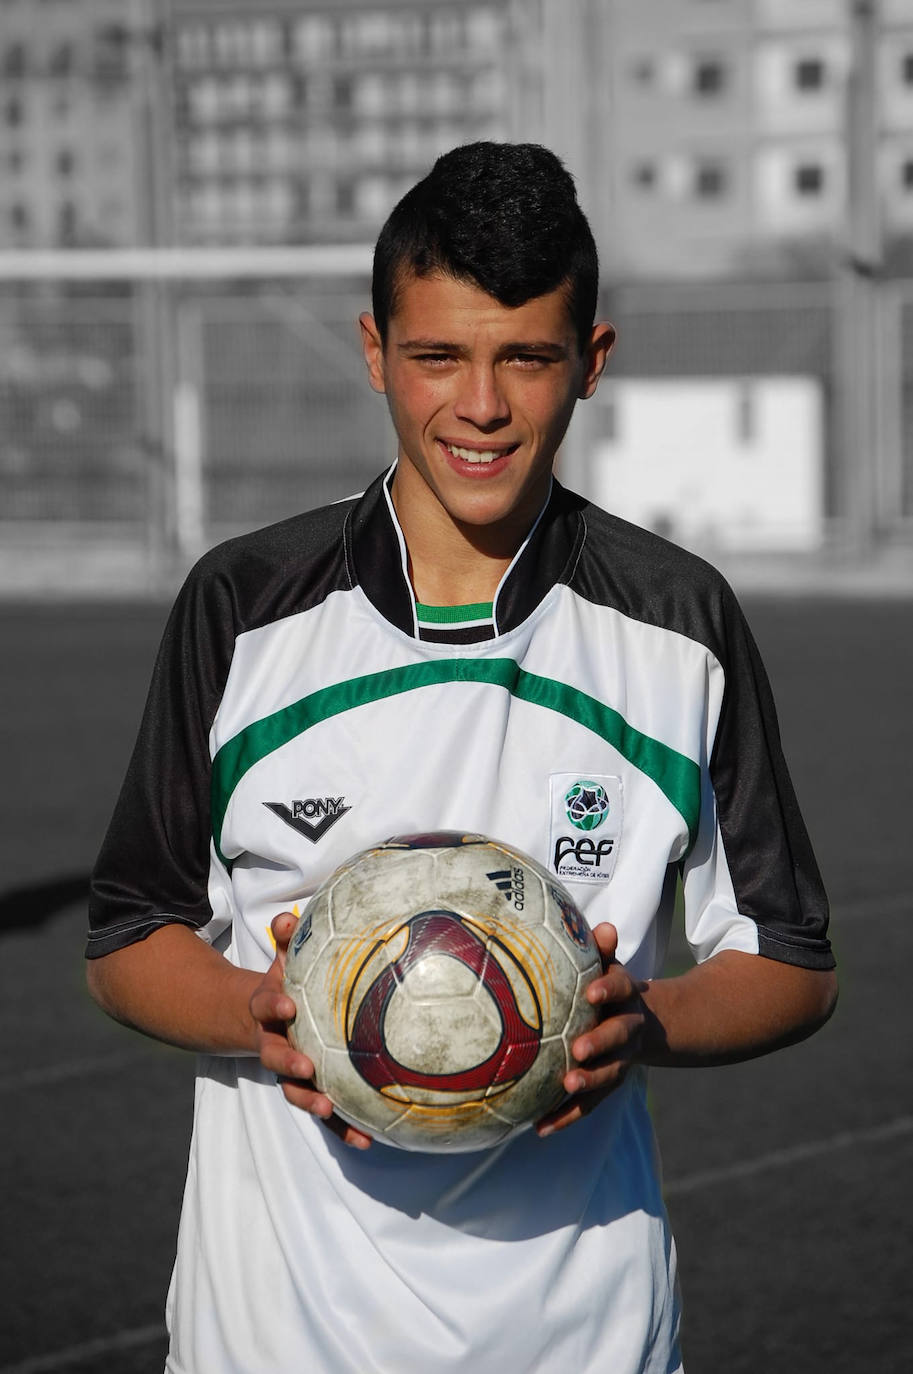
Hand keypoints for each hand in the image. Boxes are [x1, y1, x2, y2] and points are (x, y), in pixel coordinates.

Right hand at [250, 911, 372, 1149]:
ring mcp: (290, 1071)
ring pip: (295, 1090)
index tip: (287, 1005)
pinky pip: (324, 1112)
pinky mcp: (309, 1090)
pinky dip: (342, 1128)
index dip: (273, 1005)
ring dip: (310, 1101)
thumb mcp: (284, 958)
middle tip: (306, 1067)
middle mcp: (275, 1044)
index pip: (266, 1006)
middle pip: (275, 1057)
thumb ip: (287, 938)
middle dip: (288, 1063)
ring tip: (329, 1108)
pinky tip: (367, 1140)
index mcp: (269, 1010)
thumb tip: (287, 917)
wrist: (261, 1019)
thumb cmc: (286, 982)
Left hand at [536, 922, 646, 1136]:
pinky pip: (588, 1104)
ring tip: (567, 1086)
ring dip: (588, 1082)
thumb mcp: (609, 964)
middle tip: (578, 1050)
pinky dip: (565, 1117)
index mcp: (625, 996)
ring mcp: (619, 1061)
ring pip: (608, 1075)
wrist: (643, 1022)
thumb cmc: (608, 986)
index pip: (620, 988)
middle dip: (600, 1044)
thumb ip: (601, 949)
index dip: (607, 989)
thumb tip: (604, 926)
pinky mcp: (605, 1086)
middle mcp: (626, 1030)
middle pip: (617, 1038)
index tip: (591, 991)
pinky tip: (539, 1128)